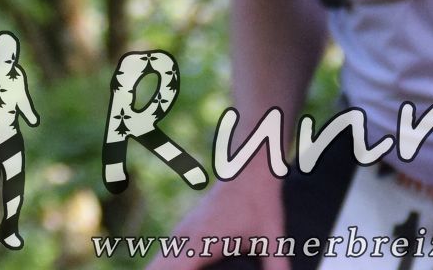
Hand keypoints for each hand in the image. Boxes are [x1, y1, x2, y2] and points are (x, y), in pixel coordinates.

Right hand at [168, 165, 287, 269]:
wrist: (248, 171)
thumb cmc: (260, 203)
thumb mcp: (273, 239)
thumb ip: (276, 266)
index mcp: (202, 241)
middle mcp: (186, 236)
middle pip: (156, 267)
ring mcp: (182, 231)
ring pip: (158, 260)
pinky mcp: (186, 230)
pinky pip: (165, 253)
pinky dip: (162, 266)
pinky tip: (164, 269)